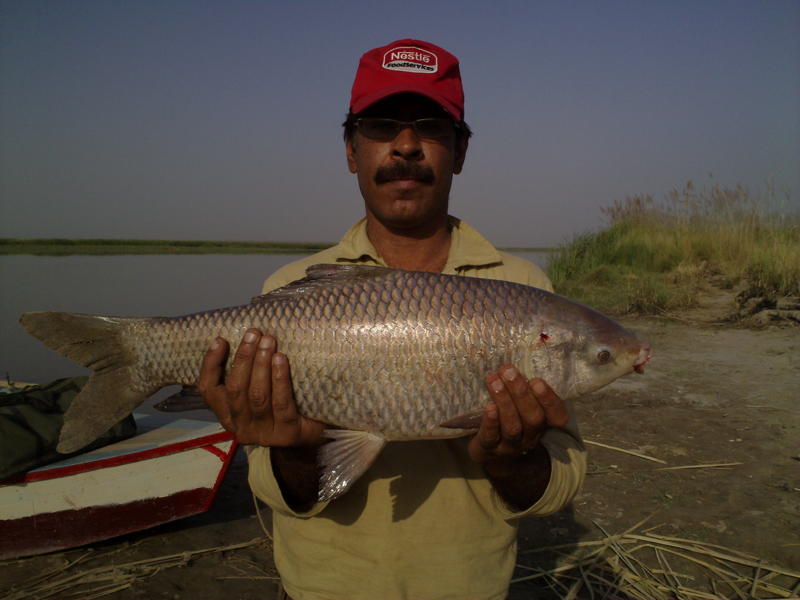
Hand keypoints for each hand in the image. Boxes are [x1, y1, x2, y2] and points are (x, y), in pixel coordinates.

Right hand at [198, 328, 325, 446]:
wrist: (312, 437)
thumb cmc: (283, 405)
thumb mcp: (259, 390)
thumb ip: (247, 373)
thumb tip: (241, 338)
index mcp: (228, 415)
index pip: (208, 390)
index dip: (210, 365)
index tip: (221, 340)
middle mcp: (241, 427)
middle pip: (235, 390)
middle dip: (243, 358)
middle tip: (253, 334)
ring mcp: (264, 434)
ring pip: (257, 396)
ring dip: (261, 364)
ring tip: (268, 341)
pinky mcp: (287, 434)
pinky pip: (281, 403)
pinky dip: (280, 379)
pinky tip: (281, 360)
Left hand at [468, 365, 568, 475]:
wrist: (490, 452)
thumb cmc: (508, 418)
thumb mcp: (521, 406)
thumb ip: (525, 387)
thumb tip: (519, 352)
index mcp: (543, 424)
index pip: (557, 416)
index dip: (550, 400)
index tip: (537, 380)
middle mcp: (531, 436)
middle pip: (533, 418)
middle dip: (521, 393)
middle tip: (508, 371)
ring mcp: (511, 445)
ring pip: (513, 426)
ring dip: (505, 402)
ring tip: (494, 381)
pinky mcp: (489, 449)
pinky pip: (492, 437)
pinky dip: (491, 422)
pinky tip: (488, 407)